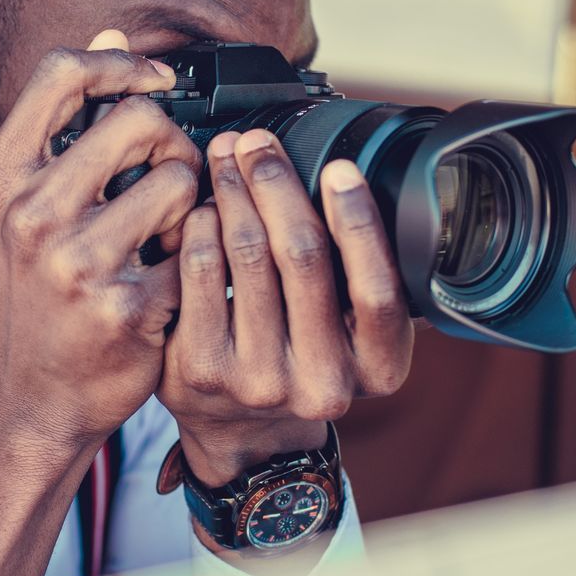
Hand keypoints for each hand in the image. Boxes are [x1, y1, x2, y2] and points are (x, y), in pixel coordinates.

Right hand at [0, 31, 201, 575]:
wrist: (30, 401)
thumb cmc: (29, 295)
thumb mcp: (18, 207)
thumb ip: (61, 124)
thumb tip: (111, 37)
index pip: (64, 73)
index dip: (123, 65)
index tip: (158, 83)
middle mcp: (29, 216)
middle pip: (139, 118)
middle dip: (171, 140)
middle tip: (170, 175)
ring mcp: (76, 264)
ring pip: (181, 180)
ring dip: (192, 204)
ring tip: (169, 234)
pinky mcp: (127, 307)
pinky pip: (198, 248)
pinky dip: (198, 260)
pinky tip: (172, 282)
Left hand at [157, 129, 414, 487]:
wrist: (245, 433)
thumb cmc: (306, 357)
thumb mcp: (355, 333)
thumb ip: (360, 275)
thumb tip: (346, 175)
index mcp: (377, 368)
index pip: (376, 288)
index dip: (358, 220)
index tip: (340, 166)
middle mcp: (322, 383)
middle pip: (303, 258)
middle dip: (278, 184)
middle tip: (258, 142)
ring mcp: (257, 382)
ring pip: (245, 257)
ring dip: (234, 193)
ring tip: (226, 158)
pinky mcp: (200, 372)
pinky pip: (198, 273)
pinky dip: (201, 226)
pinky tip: (201, 205)